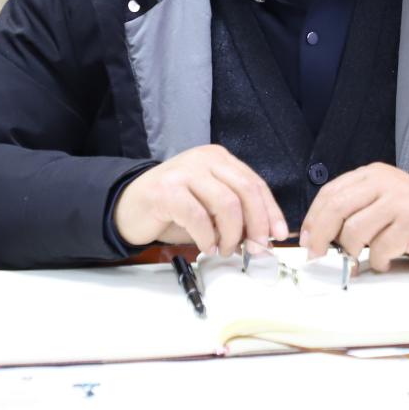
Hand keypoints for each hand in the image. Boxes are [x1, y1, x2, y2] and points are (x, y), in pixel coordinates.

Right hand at [113, 145, 287, 253]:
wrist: (130, 207)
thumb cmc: (174, 209)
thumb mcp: (210, 208)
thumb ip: (235, 214)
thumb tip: (264, 238)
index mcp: (219, 159)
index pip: (255, 183)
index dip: (271, 211)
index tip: (279, 235)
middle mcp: (204, 159)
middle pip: (245, 190)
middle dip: (257, 224)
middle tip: (256, 249)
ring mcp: (184, 171)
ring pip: (226, 203)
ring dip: (231, 234)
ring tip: (225, 250)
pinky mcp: (166, 190)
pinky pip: (198, 216)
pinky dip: (207, 237)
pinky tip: (207, 247)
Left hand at [299, 163, 408, 271]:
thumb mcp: (379, 201)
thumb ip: (353, 209)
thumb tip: (316, 235)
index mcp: (371, 175)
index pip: (330, 193)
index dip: (313, 219)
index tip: (306, 241)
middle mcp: (384, 183)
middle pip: (337, 209)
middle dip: (321, 237)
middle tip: (316, 258)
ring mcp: (399, 203)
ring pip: (355, 231)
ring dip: (351, 254)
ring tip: (359, 262)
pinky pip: (380, 249)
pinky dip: (378, 261)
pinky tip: (386, 261)